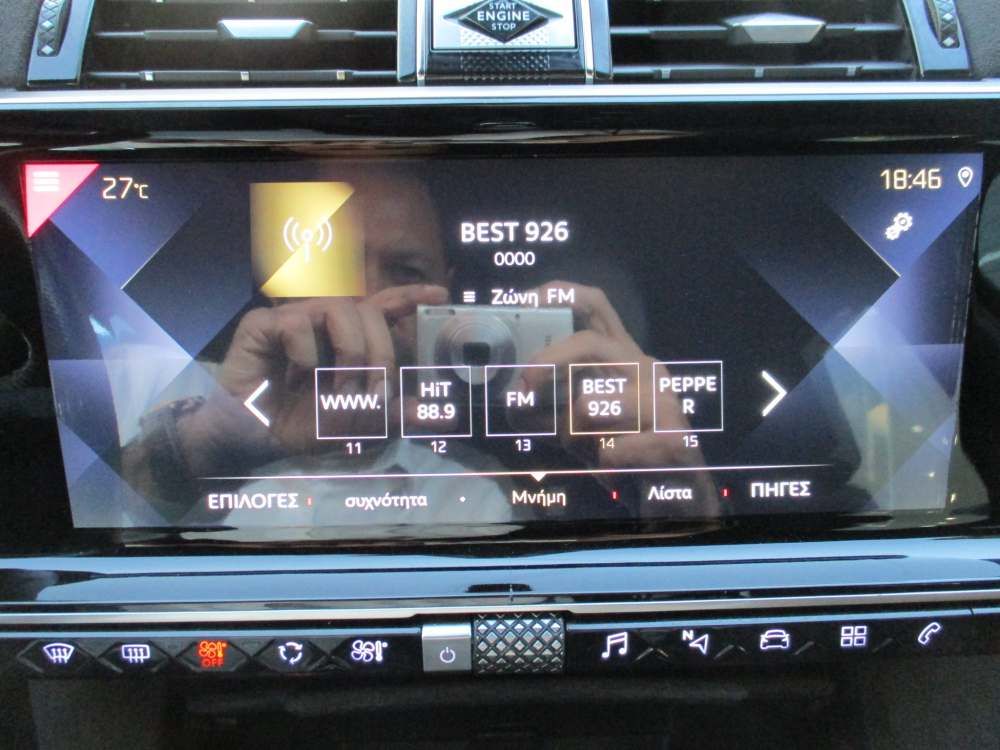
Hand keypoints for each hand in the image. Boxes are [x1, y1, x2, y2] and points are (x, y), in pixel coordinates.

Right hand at [216, 285, 447, 452]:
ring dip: (350, 351)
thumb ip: (398, 415)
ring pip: (339, 309)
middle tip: (375, 393)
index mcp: (348, 337)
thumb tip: (444, 416)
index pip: (384, 306)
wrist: (254, 439)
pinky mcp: (263, 325)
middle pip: (369, 311)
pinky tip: (296, 379)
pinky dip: (306, 356)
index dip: (410, 296)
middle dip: (382, 353)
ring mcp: (294, 319)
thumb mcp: (358, 423)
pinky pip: (297, 324)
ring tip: (340, 388)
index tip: (441, 296)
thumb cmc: (301, 424)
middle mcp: (324, 322)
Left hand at [522, 281, 717, 515]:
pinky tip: (614, 473)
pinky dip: (600, 466)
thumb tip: (512, 400)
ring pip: (590, 406)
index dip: (557, 295)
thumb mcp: (575, 424)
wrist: (677, 492)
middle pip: (590, 345)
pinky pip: (611, 451)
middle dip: (548, 362)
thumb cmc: (620, 451)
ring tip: (585, 451)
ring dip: (571, 436)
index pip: (595, 306)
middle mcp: (645, 368)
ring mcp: (663, 400)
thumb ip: (545, 408)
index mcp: (623, 356)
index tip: (522, 302)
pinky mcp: (673, 437)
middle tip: (524, 383)